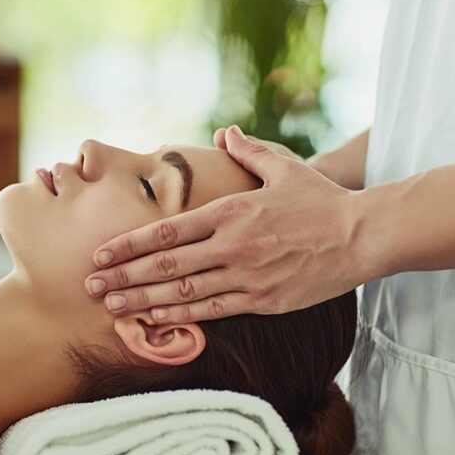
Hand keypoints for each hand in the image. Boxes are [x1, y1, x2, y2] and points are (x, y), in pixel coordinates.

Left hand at [84, 125, 371, 322]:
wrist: (364, 235)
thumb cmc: (321, 201)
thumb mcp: (284, 167)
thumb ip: (248, 151)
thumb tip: (223, 135)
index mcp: (230, 212)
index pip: (166, 231)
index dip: (128, 244)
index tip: (100, 254)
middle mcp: (232, 245)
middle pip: (164, 265)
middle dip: (123, 276)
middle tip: (90, 287)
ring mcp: (246, 276)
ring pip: (183, 292)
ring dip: (142, 300)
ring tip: (111, 307)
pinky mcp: (263, 301)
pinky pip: (213, 312)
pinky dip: (180, 317)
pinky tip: (154, 320)